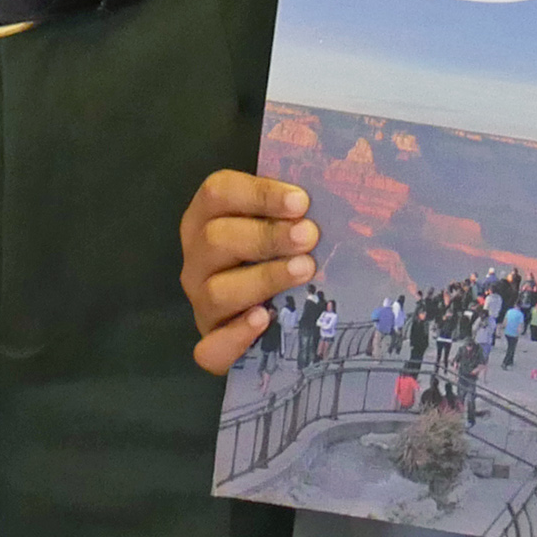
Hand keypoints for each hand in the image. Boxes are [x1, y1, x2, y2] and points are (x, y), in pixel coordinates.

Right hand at [179, 170, 317, 377]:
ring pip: (217, 291)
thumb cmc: (278, 247)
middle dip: (266, 237)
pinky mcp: (211, 339)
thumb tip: (338, 189)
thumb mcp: (281, 219)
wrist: (266, 303)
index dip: (258, 194)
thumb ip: (295, 207)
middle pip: (216, 239)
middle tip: (309, 236)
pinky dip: (236, 336)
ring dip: (263, 279)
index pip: (218, 193)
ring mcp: (200, 300)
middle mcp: (197, 257)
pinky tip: (265, 319)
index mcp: (206, 216)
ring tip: (304, 270)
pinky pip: (210, 347)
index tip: (301, 202)